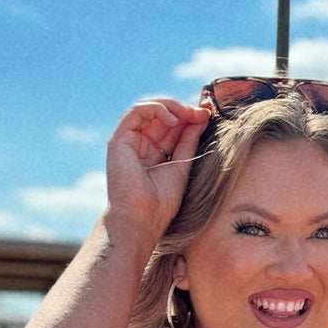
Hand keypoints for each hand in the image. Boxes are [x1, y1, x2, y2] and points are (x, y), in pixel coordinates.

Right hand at [104, 98, 210, 242]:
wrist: (142, 220)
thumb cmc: (161, 203)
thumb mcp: (181, 165)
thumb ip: (189, 141)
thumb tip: (202, 116)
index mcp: (154, 152)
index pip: (172, 126)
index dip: (189, 117)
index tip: (208, 115)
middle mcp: (140, 144)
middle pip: (162, 115)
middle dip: (183, 110)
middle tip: (202, 112)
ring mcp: (129, 141)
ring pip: (150, 109)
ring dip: (172, 107)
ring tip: (188, 114)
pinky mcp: (119, 139)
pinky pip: (137, 111)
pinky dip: (157, 108)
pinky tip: (173, 118)